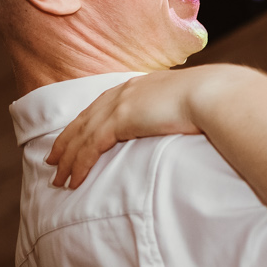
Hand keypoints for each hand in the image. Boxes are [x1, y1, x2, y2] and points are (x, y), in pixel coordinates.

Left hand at [47, 67, 241, 188]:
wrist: (213, 93)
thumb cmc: (212, 100)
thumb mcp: (189, 103)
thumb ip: (177, 111)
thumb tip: (184, 124)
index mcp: (140, 86)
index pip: (103, 106)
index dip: (86, 123)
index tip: (75, 137)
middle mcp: (125, 92)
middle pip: (85, 119)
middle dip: (67, 141)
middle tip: (53, 159)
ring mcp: (120, 104)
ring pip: (82, 135)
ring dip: (68, 158)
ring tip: (58, 178)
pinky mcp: (120, 120)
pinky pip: (91, 146)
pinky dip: (79, 163)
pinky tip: (73, 179)